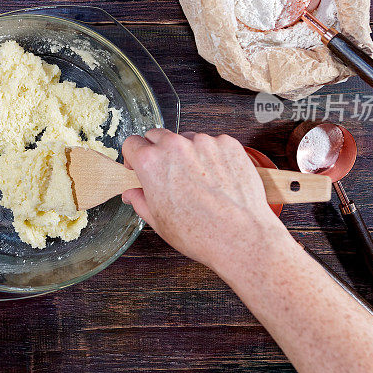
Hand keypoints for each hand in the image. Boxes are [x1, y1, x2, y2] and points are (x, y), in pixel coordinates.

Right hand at [122, 130, 287, 275]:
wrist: (240, 236)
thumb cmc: (200, 234)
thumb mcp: (158, 222)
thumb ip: (141, 201)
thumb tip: (133, 193)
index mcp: (151, 163)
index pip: (132, 143)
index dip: (133, 156)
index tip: (139, 164)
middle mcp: (175, 146)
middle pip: (157, 136)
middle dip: (157, 151)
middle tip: (167, 173)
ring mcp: (204, 142)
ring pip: (187, 139)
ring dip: (187, 153)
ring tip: (198, 181)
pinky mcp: (228, 144)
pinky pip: (213, 144)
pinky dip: (212, 156)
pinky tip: (217, 179)